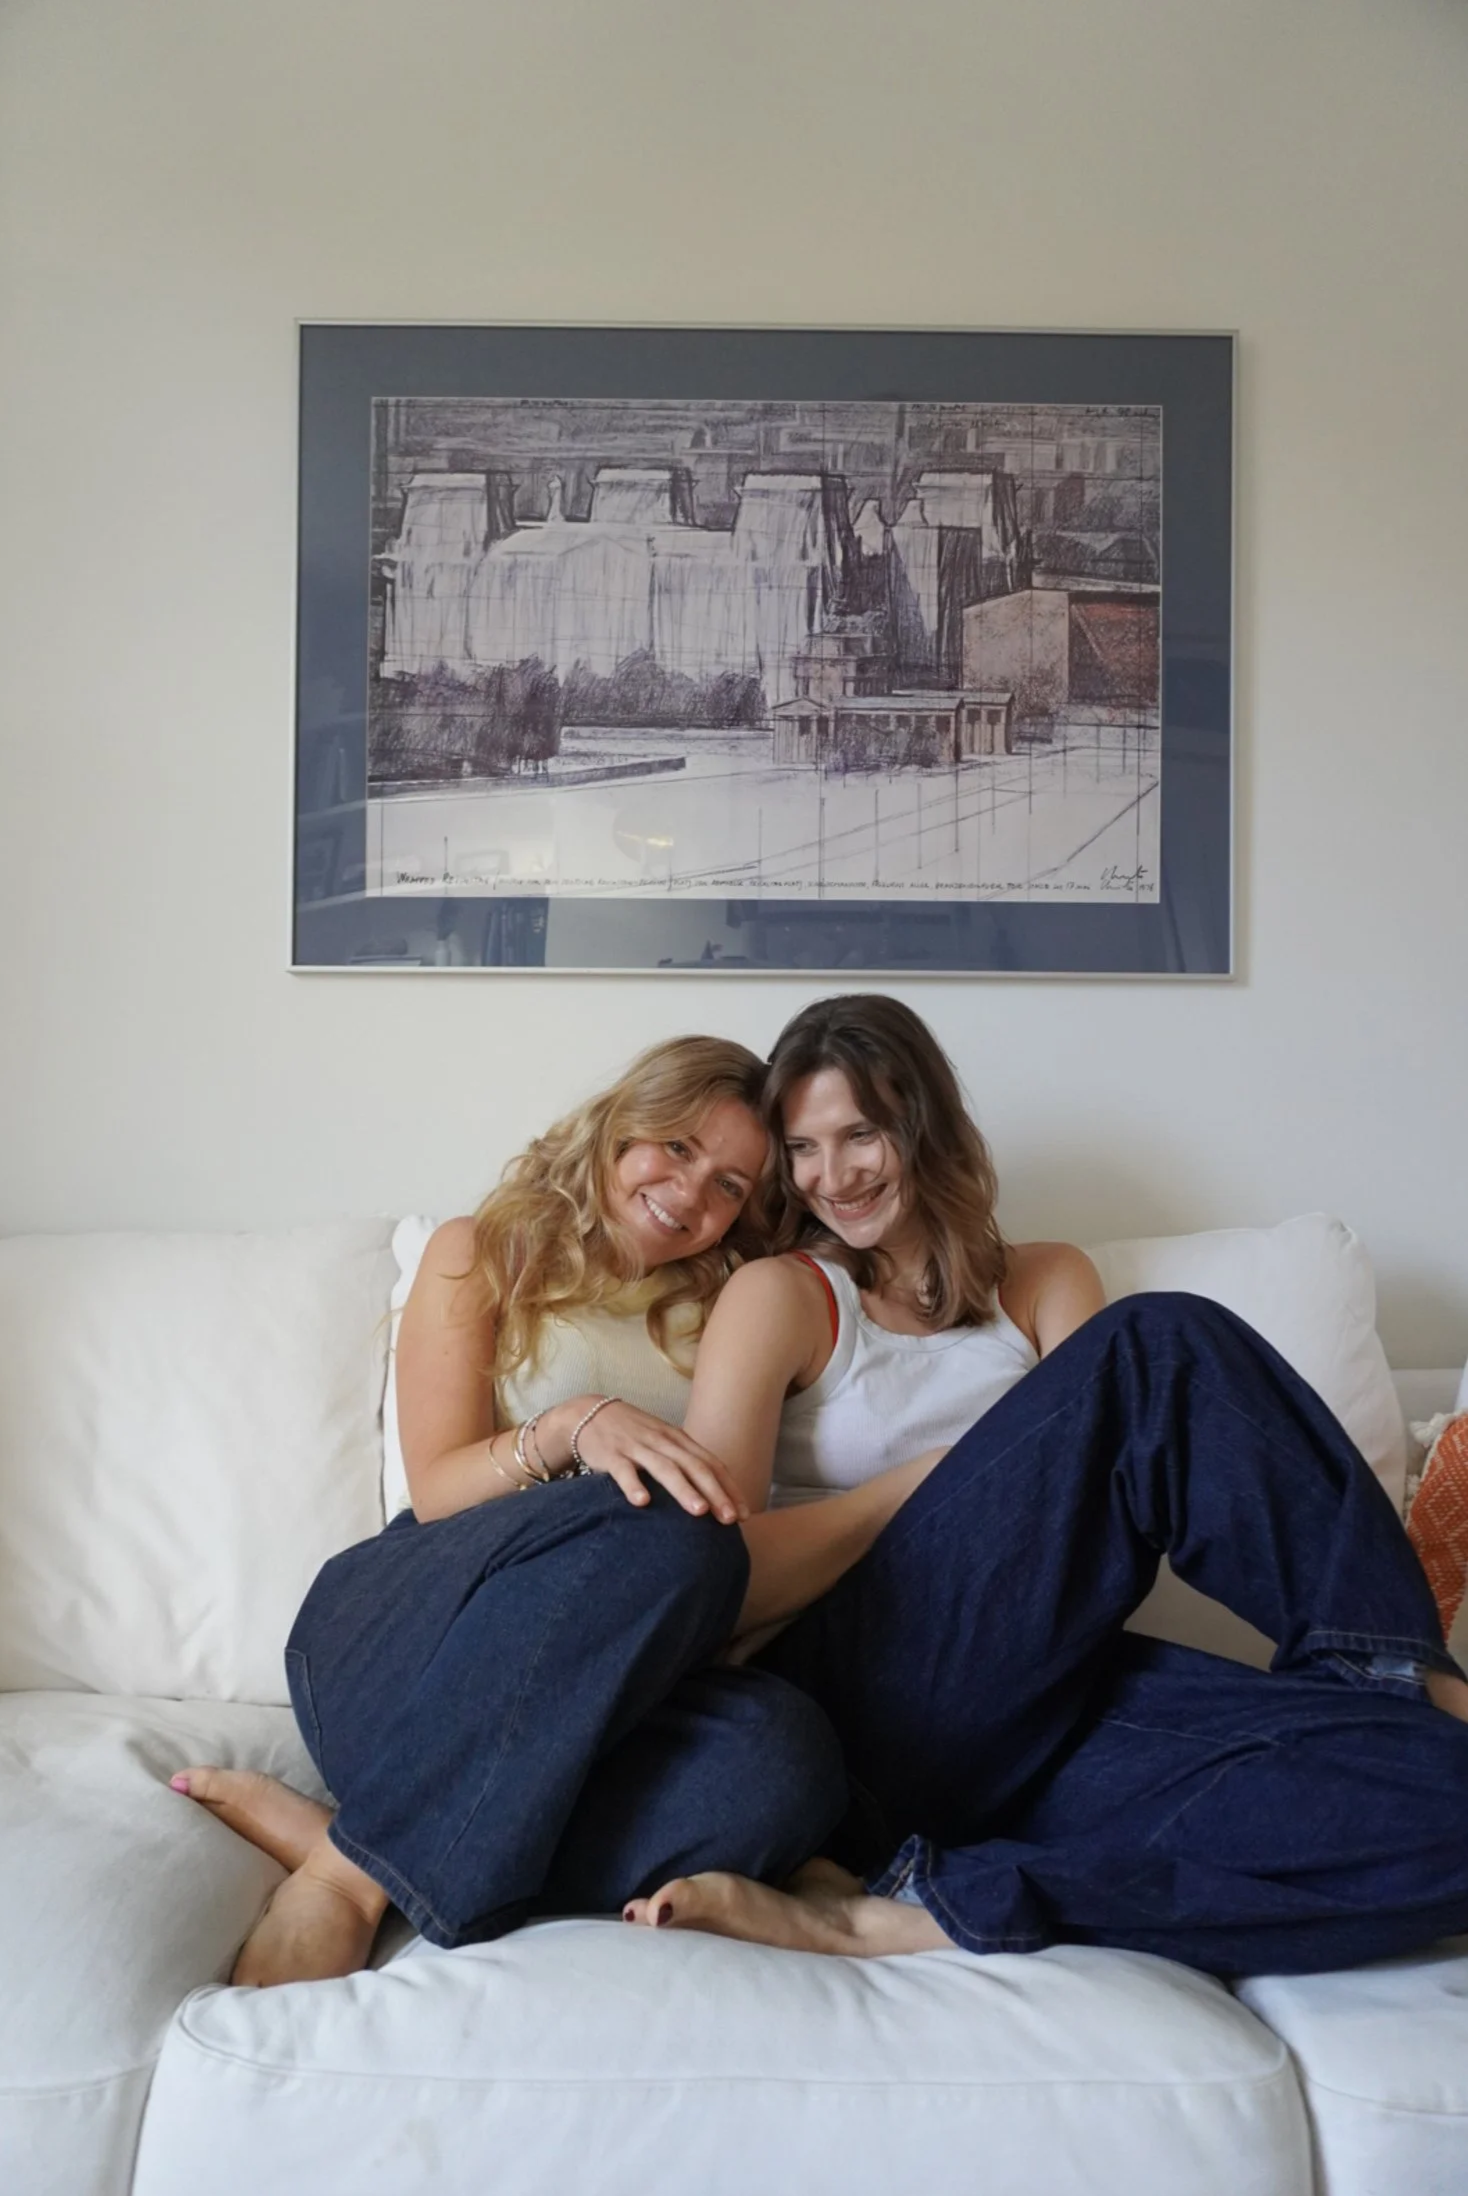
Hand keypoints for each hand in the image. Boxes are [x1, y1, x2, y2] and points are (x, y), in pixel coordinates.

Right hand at [568, 1398, 748, 1522]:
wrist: (588, 1413)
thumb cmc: (632, 1433)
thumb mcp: (662, 1441)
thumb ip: (684, 1461)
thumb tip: (714, 1492)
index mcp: (677, 1439)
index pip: (710, 1463)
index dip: (728, 1487)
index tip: (743, 1514)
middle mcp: (662, 1441)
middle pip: (694, 1467)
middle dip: (715, 1492)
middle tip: (731, 1519)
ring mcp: (637, 1447)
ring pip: (664, 1468)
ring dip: (683, 1490)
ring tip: (699, 1511)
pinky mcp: (611, 1455)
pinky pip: (623, 1471)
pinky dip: (633, 1485)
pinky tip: (642, 1502)